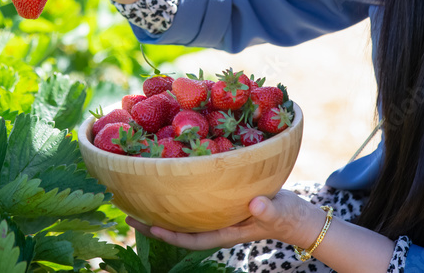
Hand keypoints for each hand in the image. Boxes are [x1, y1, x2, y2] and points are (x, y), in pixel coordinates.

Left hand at [125, 190, 318, 250]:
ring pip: (184, 215)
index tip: (148, 226)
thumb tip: (254, 205)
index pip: (192, 238)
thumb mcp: (279, 211)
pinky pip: (195, 201)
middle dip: (154, 223)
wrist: (297, 215)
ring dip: (162, 208)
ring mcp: (218, 214)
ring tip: (138, 196)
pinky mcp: (222, 202)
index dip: (170, 235)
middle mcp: (217, 224)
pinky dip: (179, 195)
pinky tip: (167, 184)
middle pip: (180, 228)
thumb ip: (267, 210)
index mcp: (226, 231)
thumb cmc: (288, 216)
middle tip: (127, 212)